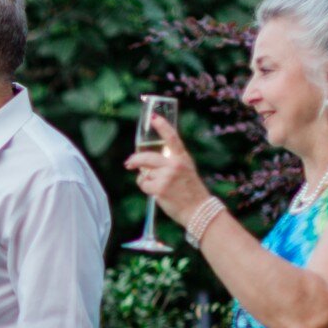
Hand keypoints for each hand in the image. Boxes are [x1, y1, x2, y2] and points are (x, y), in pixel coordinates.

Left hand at [123, 110, 211, 224]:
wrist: (198, 210)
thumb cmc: (191, 191)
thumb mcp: (186, 170)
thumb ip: (171, 162)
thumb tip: (147, 163)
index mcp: (182, 158)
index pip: (172, 137)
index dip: (162, 125)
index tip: (153, 117)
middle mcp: (174, 165)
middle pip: (147, 157)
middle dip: (135, 160)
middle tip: (129, 163)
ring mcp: (166, 176)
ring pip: (145, 173)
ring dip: (146, 179)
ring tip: (158, 186)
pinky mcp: (160, 188)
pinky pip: (144, 184)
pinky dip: (146, 188)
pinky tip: (156, 192)